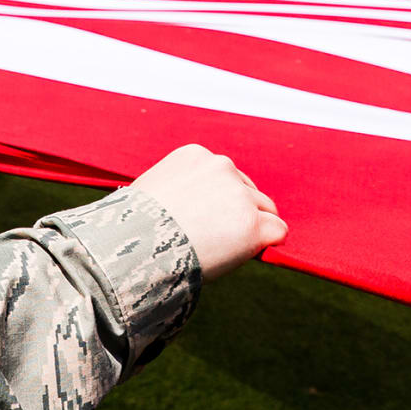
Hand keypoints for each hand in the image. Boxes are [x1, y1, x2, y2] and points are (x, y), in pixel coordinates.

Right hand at [128, 145, 284, 278]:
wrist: (134, 248)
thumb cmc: (132, 227)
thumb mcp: (150, 191)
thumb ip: (175, 188)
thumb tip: (180, 205)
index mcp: (196, 155)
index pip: (225, 176)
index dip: (219, 201)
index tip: (204, 219)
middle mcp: (222, 167)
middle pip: (249, 191)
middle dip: (239, 213)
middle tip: (217, 238)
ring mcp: (240, 195)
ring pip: (266, 211)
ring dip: (253, 228)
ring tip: (226, 248)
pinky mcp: (253, 224)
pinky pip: (278, 231)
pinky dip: (268, 244)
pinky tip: (249, 254)